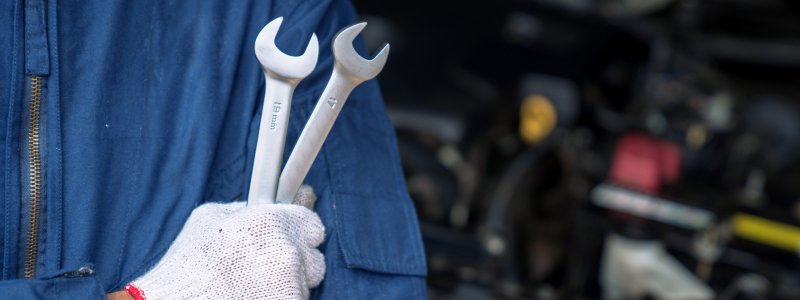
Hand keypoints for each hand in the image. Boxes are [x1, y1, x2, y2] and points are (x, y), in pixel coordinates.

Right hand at [122, 186, 324, 299]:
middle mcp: (285, 251)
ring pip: (305, 284)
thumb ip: (247, 210)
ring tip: (253, 286)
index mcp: (269, 221)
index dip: (301, 234)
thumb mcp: (210, 219)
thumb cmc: (189, 265)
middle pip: (313, 257)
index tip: (295, 239)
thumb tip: (268, 203)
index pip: (312, 225)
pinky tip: (255, 297)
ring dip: (288, 285)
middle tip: (267, 268)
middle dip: (296, 262)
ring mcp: (289, 284)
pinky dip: (282, 299)